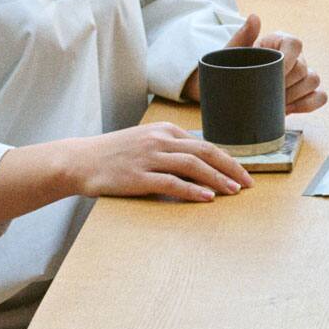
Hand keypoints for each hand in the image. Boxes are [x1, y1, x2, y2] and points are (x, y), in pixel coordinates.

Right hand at [67, 122, 253, 202]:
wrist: (79, 161)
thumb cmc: (114, 154)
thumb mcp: (145, 140)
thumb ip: (171, 146)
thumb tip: (200, 160)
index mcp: (164, 130)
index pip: (205, 144)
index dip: (227, 159)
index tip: (243, 173)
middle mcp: (159, 140)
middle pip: (205, 152)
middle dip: (231, 168)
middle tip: (248, 183)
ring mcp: (148, 158)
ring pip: (192, 166)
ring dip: (217, 179)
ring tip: (233, 191)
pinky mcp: (137, 177)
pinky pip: (171, 183)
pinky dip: (192, 190)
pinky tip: (207, 197)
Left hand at [184, 14, 327, 113]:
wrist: (229, 91)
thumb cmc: (231, 69)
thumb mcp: (232, 54)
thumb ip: (242, 36)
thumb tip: (254, 17)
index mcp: (279, 42)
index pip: (295, 44)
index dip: (288, 60)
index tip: (275, 75)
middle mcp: (295, 56)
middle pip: (304, 68)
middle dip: (286, 85)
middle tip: (267, 95)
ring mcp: (302, 75)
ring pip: (314, 81)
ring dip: (295, 95)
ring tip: (275, 104)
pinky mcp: (306, 93)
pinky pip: (320, 97)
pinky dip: (307, 104)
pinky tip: (288, 109)